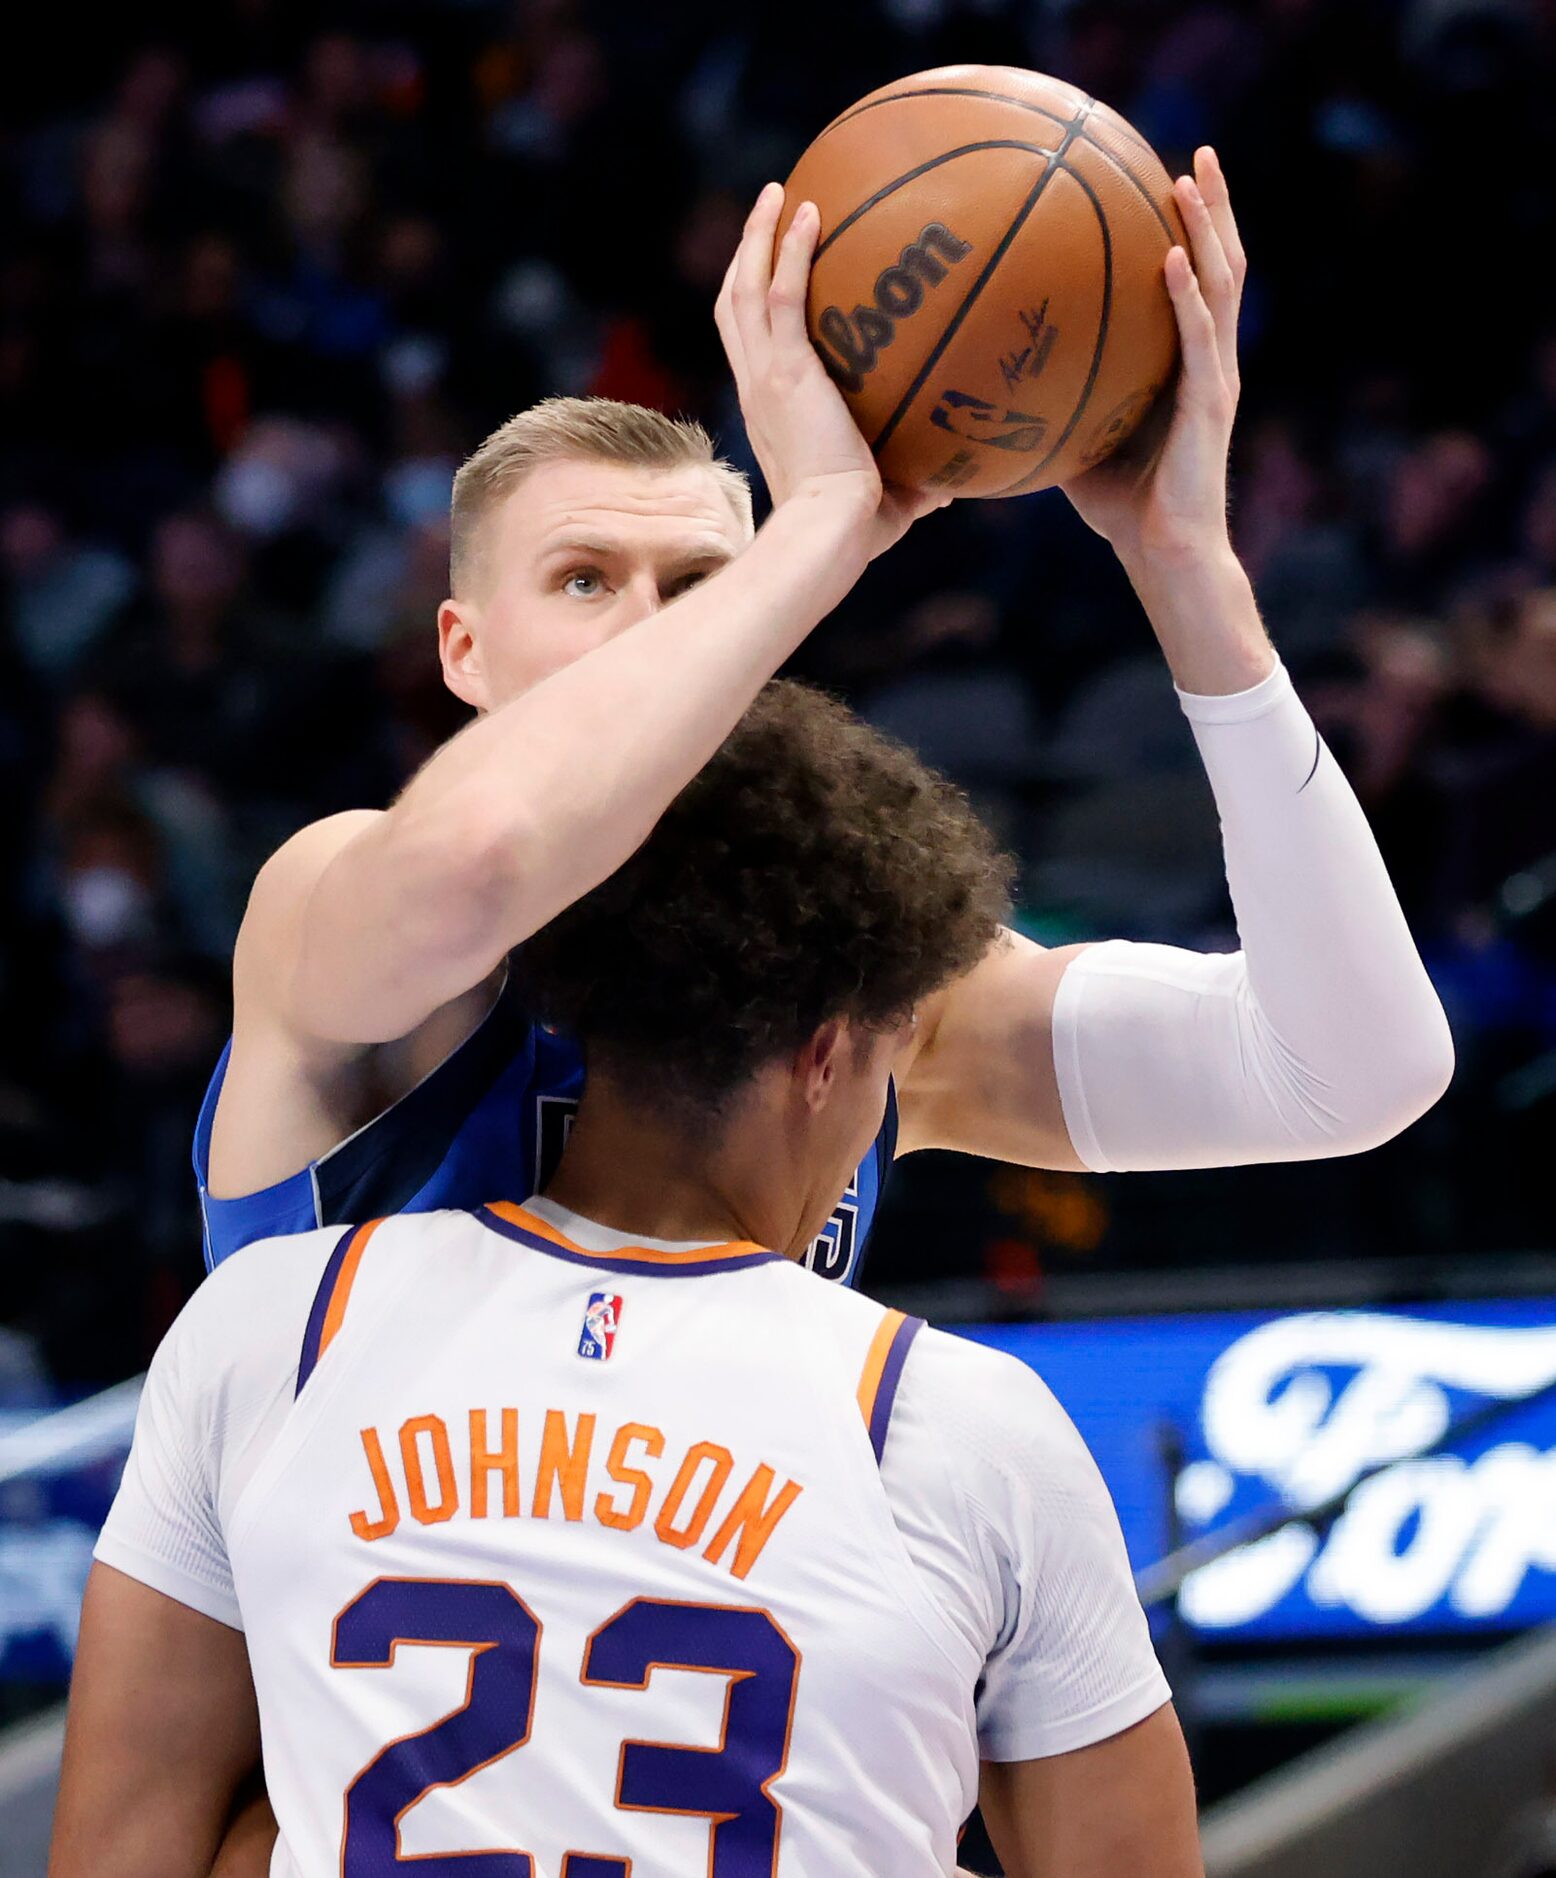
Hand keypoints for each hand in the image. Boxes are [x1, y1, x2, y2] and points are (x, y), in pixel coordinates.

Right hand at [716, 182, 945, 558]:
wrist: (831, 532)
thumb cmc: (856, 530)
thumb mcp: (887, 501)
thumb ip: (916, 485)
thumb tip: (955, 485)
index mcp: (769, 412)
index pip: (750, 347)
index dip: (753, 307)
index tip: (768, 276)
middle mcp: (757, 387)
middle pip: (734, 305)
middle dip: (746, 255)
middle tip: (766, 213)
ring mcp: (766, 376)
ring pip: (744, 290)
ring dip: (757, 237)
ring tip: (777, 192)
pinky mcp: (784, 372)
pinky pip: (781, 295)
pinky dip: (789, 250)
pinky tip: (808, 210)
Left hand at [1058, 145, 1245, 569]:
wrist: (1165, 554)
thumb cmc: (1122, 508)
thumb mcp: (1076, 441)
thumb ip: (1053, 402)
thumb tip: (989, 383)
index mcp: (1186, 364)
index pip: (1196, 282)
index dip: (1191, 232)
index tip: (1169, 180)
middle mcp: (1211, 361)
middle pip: (1222, 265)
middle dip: (1213, 207)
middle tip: (1196, 154)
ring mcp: (1216, 379)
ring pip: (1223, 285)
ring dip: (1207, 229)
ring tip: (1187, 179)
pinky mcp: (1211, 404)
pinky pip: (1200, 339)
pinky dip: (1187, 295)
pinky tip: (1169, 259)